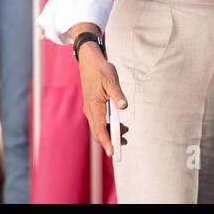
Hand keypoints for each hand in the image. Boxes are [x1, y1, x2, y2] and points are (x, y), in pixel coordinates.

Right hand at [77, 39, 126, 157]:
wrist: (89, 61)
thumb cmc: (101, 70)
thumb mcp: (112, 80)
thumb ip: (118, 95)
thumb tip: (124, 107)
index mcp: (94, 105)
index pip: (100, 129)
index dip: (107, 142)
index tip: (113, 152)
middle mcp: (90, 110)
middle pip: (99, 132)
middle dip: (110, 140)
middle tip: (124, 144)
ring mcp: (90, 109)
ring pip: (98, 127)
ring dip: (110, 133)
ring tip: (125, 132)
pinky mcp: (92, 106)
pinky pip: (98, 121)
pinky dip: (107, 126)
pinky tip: (117, 124)